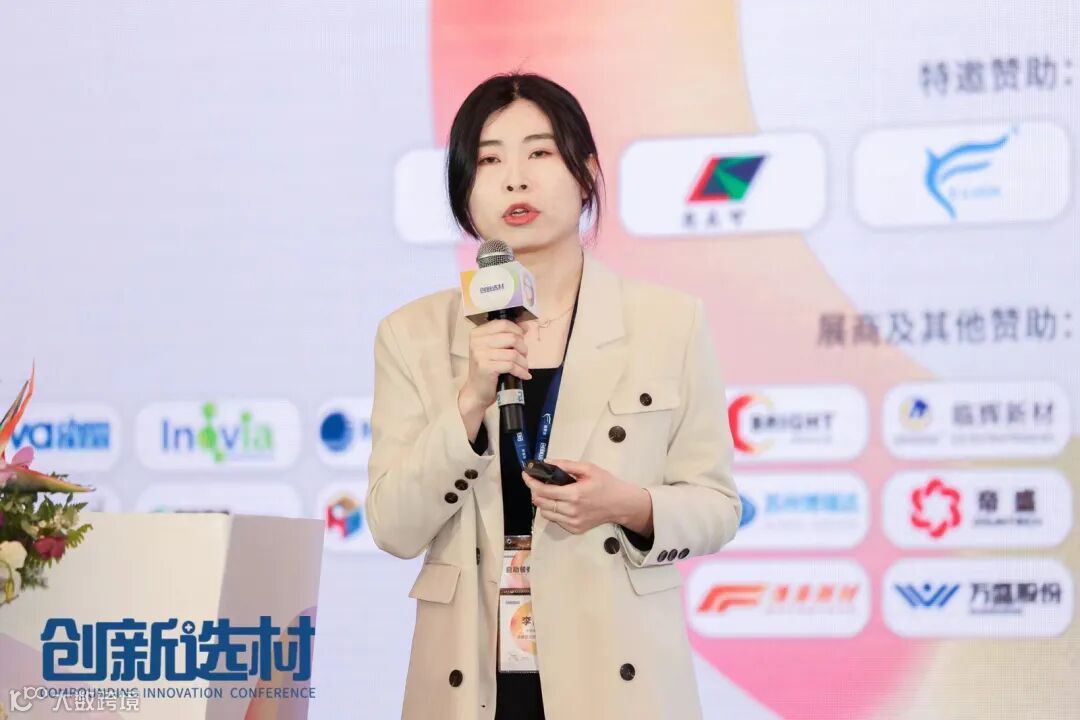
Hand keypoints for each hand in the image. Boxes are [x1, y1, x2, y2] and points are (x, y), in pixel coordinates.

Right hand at [459, 319, 530, 414]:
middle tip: (523, 356)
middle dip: (523, 348)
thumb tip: (526, 325)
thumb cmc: (487, 368)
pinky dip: (521, 371)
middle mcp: (477, 341)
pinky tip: (524, 375)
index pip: (503, 324)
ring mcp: (480, 354)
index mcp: (478, 333)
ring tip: (524, 367)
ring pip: (513, 353)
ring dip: (523, 362)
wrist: (476, 390)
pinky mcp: (486, 367)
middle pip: (511, 337)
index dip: (518, 330)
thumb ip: (507, 335)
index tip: (524, 336)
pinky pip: (511, 366)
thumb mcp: (493, 348)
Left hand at [522, 459, 652, 535]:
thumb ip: (566, 465)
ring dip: (542, 502)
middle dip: (534, 491)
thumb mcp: (588, 468)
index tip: (526, 474)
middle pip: (540, 503)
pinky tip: (559, 502)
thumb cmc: (605, 484)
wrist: (621, 504)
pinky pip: (555, 520)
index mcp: (574, 494)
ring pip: (545, 513)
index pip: (543, 491)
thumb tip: (546, 462)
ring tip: (548, 492)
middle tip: (536, 481)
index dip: (531, 482)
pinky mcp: (574, 529)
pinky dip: (552, 511)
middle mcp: (571, 511)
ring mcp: (572, 523)